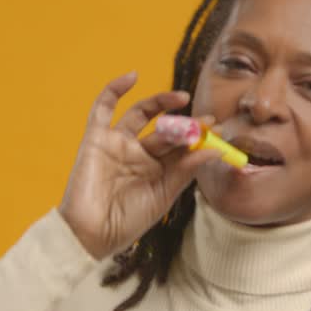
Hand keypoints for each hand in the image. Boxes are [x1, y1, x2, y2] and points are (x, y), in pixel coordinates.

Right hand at [58, 72, 218, 259]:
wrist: (91, 234)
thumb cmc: (128, 222)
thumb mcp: (164, 195)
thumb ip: (186, 170)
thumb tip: (214, 149)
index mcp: (157, 170)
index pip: (181, 146)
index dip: (199, 136)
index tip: (218, 129)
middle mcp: (138, 154)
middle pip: (166, 130)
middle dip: (186, 124)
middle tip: (206, 120)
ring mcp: (117, 144)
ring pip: (141, 115)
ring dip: (161, 103)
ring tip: (182, 98)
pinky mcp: (96, 138)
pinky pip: (103, 108)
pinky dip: (114, 90)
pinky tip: (132, 77)